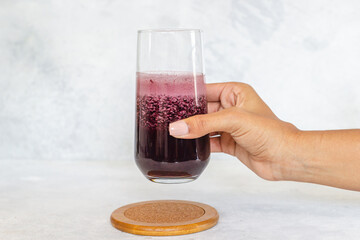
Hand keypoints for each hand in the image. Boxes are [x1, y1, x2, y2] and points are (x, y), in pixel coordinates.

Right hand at [169, 82, 300, 180]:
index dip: (190, 95)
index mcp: (235, 93)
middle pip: (203, 110)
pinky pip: (209, 141)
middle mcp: (232, 108)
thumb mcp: (233, 120)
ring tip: (173, 133)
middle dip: (188, 116)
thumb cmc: (270, 132)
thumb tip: (178, 127)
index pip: (206, 90)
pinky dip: (199, 145)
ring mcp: (230, 126)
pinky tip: (188, 147)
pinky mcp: (229, 142)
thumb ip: (203, 124)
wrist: (285, 158)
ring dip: (192, 131)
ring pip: (204, 127)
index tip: (170, 101)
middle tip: (168, 120)